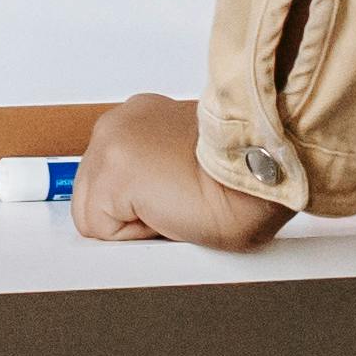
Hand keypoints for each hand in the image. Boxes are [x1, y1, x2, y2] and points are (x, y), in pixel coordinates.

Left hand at [70, 92, 294, 251]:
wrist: (264, 173)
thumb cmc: (245, 177)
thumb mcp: (187, 167)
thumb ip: (154, 177)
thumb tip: (138, 209)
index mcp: (140, 118)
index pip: (106, 174)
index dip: (134, 204)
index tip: (164, 206)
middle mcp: (121, 122)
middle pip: (90, 194)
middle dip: (128, 216)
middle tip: (175, 211)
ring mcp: (112, 144)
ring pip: (93, 215)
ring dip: (134, 227)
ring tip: (176, 212)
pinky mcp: (113, 174)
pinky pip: (100, 230)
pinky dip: (135, 236)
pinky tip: (170, 215)